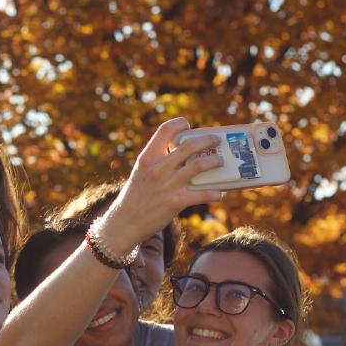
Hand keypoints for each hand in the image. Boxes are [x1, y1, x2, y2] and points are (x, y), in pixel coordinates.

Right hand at [98, 117, 223, 254]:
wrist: (125, 222)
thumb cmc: (136, 195)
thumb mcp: (141, 172)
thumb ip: (157, 161)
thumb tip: (181, 153)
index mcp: (147, 158)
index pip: (165, 130)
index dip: (179, 124)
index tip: (188, 126)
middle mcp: (157, 169)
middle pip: (189, 146)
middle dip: (207, 140)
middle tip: (216, 140)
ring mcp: (167, 185)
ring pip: (198, 166)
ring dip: (214, 161)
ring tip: (220, 161)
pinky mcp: (175, 202)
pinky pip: (201, 194)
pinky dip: (214, 193)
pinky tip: (219, 193)